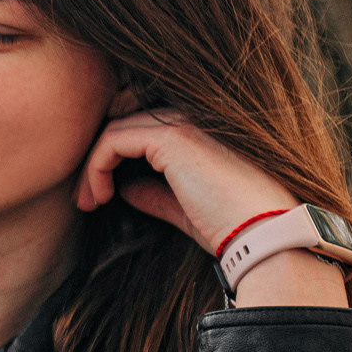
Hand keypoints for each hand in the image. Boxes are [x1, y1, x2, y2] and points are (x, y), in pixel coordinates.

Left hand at [75, 108, 346, 307]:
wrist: (265, 235)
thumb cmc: (235, 227)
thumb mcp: (187, 208)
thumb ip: (156, 193)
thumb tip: (125, 189)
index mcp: (204, 128)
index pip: (143, 125)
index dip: (116, 152)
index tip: (101, 192)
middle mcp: (194, 117)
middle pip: (125, 122)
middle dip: (99, 159)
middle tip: (87, 198)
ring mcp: (184, 123)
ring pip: (115, 130)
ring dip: (93, 167)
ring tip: (88, 202)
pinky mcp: (173, 137)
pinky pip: (113, 140)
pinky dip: (96, 167)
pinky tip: (99, 197)